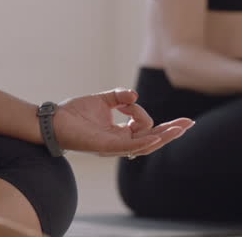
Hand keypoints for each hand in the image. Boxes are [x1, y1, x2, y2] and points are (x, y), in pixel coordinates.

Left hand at [54, 88, 192, 157]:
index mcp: (121, 133)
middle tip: (189, 124)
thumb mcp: (101, 100)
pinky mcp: (105, 146)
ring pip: (144, 144)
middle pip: (152, 139)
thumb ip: (119, 97)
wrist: (52, 120)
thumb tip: (135, 95)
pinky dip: (143, 141)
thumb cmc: (74, 113)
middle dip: (171, 132)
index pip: (146, 128)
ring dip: (163, 136)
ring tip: (179, 129)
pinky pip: (128, 146)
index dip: (153, 118)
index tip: (149, 109)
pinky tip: (156, 137)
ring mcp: (114, 146)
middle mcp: (120, 142)